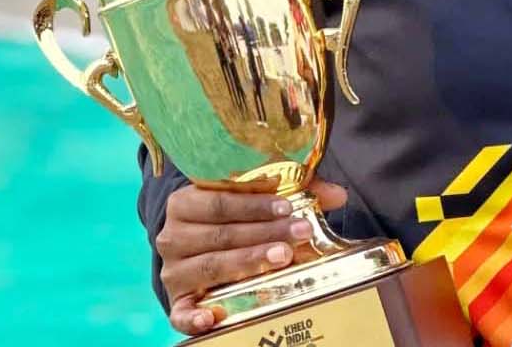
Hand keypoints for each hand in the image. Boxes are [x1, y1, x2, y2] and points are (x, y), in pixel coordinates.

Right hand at [158, 179, 347, 335]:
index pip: (221, 201)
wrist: (195, 243)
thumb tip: (338, 195)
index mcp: (184, 202)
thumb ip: (294, 193)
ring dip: (248, 262)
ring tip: (283, 256)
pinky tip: (213, 317)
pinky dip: (194, 318)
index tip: (287, 207)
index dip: (255, 204)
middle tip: (298, 233)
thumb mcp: (254, 199)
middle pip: (222, 234)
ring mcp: (173, 271)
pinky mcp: (176, 302)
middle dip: (264, 233)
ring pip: (211, 265)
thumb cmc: (231, 218)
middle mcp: (173, 236)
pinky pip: (180, 314)